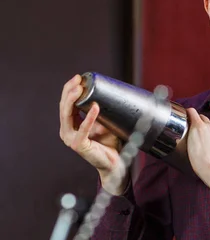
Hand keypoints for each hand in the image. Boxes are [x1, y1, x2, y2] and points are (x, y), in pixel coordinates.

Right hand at [59, 74, 128, 194]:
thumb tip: (105, 90)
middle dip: (69, 91)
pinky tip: (94, 107)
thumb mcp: (104, 120)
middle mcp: (67, 131)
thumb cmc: (110, 141)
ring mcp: (71, 138)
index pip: (66, 103)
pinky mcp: (78, 145)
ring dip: (73, 100)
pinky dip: (89, 117)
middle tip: (78, 80)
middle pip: (64, 107)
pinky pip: (83, 129)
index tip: (78, 77)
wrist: (114, 162)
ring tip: (80, 89)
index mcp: (71, 124)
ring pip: (67, 115)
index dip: (69, 89)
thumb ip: (100, 108)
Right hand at [186, 108, 209, 188]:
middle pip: (204, 119)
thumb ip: (191, 132)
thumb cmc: (199, 161)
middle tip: (198, 135)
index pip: (193, 112)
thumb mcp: (189, 145)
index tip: (188, 114)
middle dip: (200, 124)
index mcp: (198, 126)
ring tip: (209, 144)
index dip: (189, 113)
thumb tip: (191, 127)